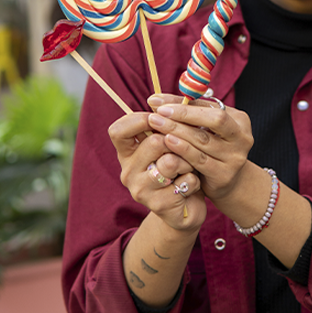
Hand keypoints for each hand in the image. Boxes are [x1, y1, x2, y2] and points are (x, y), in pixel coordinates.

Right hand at [108, 111, 204, 230]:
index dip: (139, 119)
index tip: (159, 117)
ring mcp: (141, 190)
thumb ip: (164, 128)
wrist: (185, 209)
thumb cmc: (178, 170)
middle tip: (185, 148)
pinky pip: (184, 181)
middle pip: (153, 142)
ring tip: (189, 168)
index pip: (118, 131)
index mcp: (127, 154)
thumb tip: (167, 103)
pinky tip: (191, 187)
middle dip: (177, 141)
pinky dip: (194, 181)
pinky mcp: (158, 205)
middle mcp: (128, 171)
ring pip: (170, 162)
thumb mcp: (168, 146)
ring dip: (187, 162)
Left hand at [145, 94, 254, 202]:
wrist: (226, 181)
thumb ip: (183, 112)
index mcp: (239, 120)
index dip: (184, 103)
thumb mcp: (203, 128)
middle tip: (158, 112)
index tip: (159, 102)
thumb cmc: (210, 148)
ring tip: (157, 124)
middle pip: (214, 120)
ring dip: (177, 130)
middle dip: (184, 114)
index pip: (209, 106)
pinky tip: (167, 141)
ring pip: (203, 140)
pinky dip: (182, 149)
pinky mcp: (224, 175)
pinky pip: (199, 159)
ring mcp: (235, 157)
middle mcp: (242, 137)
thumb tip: (155, 100)